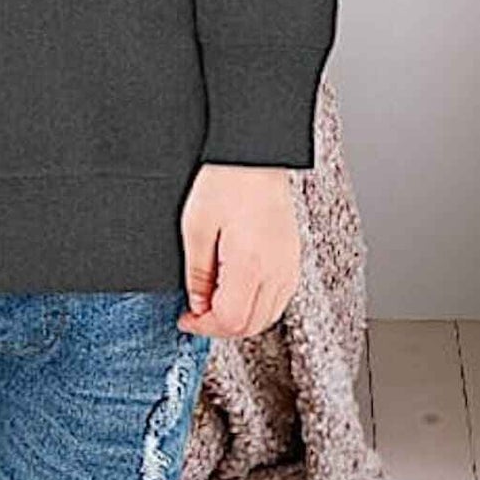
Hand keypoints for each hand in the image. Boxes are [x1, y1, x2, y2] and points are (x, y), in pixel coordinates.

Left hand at [176, 162, 302, 337]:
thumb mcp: (196, 226)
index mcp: (251, 264)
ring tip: (214, 299)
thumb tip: (197, 305)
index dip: (203, 326)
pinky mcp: (292, 258)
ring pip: (266, 316)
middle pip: (250, 326)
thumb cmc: (225, 180)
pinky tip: (237, 288)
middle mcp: (277, 271)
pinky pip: (277, 298)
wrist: (254, 153)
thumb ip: (197, 273)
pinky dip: (256, 304)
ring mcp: (288, 265)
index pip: (230, 321)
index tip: (186, 319)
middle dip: (220, 326)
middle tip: (196, 312)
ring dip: (239, 318)